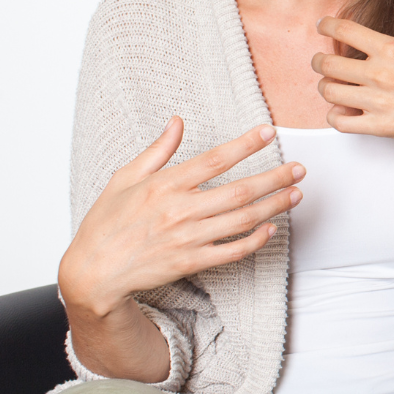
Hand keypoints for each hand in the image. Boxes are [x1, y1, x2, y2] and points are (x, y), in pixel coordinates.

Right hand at [59, 119, 301, 318]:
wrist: (93, 271)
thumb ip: (157, 150)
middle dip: (274, 178)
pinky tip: (272, 229)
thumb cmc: (107, 222)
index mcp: (164, 185)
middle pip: (239, 191)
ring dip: (274, 206)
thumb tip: (177, 121)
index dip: (245, 145)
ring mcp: (188, 238)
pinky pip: (232, 251)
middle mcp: (180, 210)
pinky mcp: (191, 262)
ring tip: (296, 194)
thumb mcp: (125, 178)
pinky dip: (255, 241)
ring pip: (242, 220)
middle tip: (300, 168)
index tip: (269, 132)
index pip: (214, 160)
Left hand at [313, 0, 393, 152]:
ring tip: (334, 84)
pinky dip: (336, 116)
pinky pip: (340, 122)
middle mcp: (380, 75)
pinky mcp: (381, 127)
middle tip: (323, 60)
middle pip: (327, 64)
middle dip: (319, 60)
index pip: (343, 31)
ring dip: (327, 86)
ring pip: (329, 92)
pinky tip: (345, 109)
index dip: (327, 25)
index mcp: (392, 48)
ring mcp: (378, 102)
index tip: (324, 26)